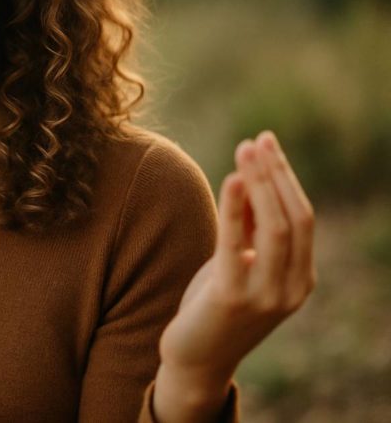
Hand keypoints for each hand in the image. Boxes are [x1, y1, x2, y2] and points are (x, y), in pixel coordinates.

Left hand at [153, 131, 315, 419]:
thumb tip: (251, 178)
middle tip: (256, 140)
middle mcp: (292, 288)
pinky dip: (237, 208)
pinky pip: (237, 244)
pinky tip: (232, 179)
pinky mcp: (233, 298)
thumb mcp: (241, 265)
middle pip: (295, 218)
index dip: (285, 177)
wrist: (196, 358)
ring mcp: (266, 296)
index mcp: (301, 278)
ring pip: (276, 228)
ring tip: (245, 150)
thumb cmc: (216, 305)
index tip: (266, 143)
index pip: (303, 217)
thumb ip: (252, 231)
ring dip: (260, 184)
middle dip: (275, 174)